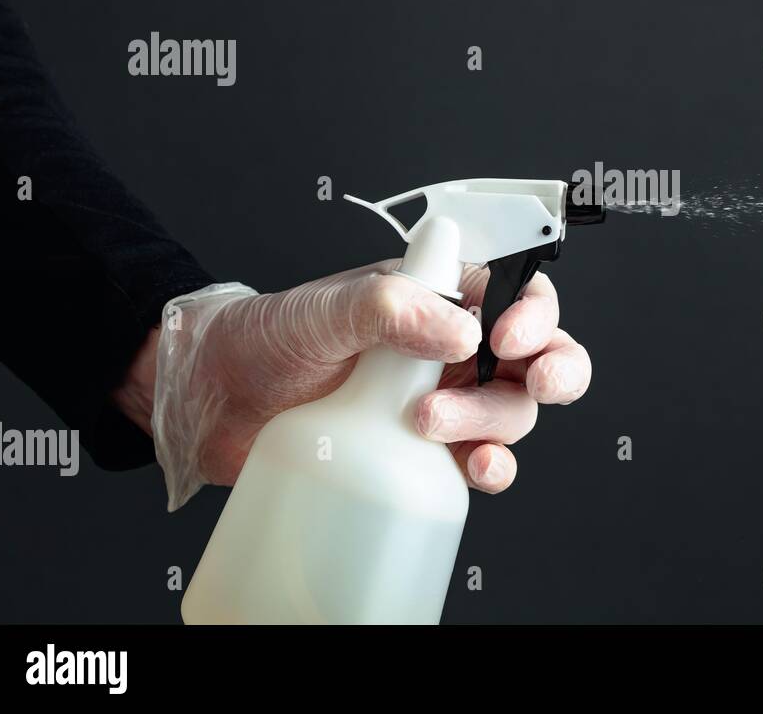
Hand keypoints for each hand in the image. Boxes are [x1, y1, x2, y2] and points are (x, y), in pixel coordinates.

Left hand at [122, 260, 591, 508]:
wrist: (212, 403)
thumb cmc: (263, 339)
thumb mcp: (320, 312)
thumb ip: (386, 307)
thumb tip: (460, 328)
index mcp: (438, 296)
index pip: (516, 292)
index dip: (533, 313)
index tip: (507, 335)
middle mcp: (451, 348)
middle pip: (535, 357)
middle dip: (551, 368)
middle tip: (531, 379)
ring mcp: (442, 403)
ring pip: (512, 411)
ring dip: (494, 421)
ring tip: (428, 423)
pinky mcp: (424, 454)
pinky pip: (481, 461)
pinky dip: (493, 467)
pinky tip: (477, 469)